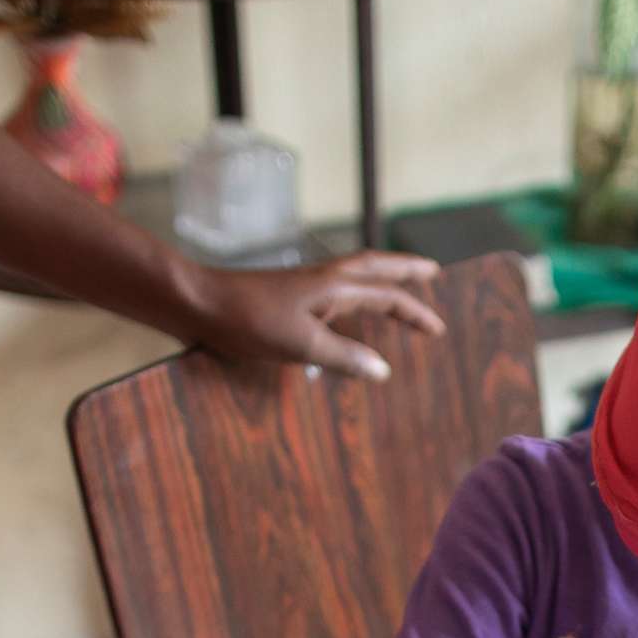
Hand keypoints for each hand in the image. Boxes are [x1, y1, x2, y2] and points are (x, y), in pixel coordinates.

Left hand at [186, 251, 445, 380]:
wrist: (199, 302)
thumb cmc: (248, 320)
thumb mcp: (301, 344)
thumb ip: (344, 358)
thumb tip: (383, 371)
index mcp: (335, 286)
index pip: (388, 295)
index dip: (415, 312)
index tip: (438, 329)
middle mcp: (324, 278)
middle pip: (376, 267)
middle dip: (405, 270)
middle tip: (431, 272)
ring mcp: (306, 285)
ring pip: (356, 274)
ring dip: (381, 278)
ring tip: (397, 285)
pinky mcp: (288, 295)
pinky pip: (335, 289)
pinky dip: (354, 293)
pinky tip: (345, 310)